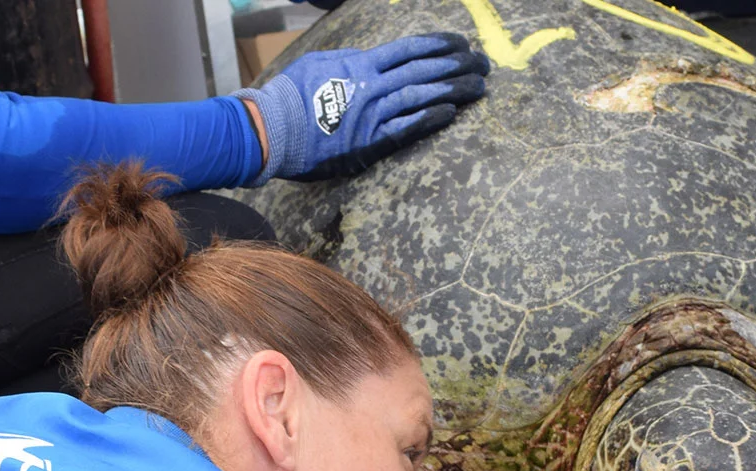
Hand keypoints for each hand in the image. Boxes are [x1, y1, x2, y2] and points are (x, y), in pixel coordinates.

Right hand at [234, 33, 489, 182]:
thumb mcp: (319, 64)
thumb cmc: (290, 96)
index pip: (409, 49)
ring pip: (422, 96)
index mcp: (360, 63)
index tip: (462, 44)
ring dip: (454, 90)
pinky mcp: (371, 142)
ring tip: (479, 86)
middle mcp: (372, 85)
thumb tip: (368, 58)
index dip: (440, 45)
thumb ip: (349, 60)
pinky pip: (408, 128)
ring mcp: (373, 114)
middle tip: (483, 64)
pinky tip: (452, 111)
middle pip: (424, 70)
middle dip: (458, 65)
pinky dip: (431, 118)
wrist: (272, 130)